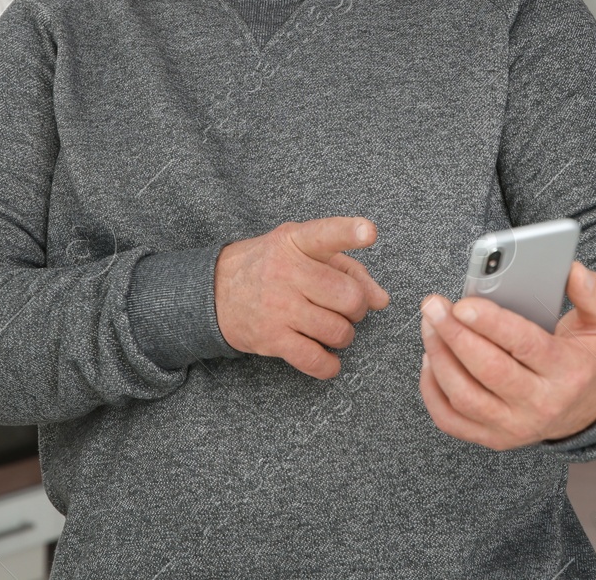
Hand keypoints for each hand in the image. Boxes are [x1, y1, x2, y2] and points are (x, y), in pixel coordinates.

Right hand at [215, 216, 390, 378]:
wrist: (214, 292)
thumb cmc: (270, 266)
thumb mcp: (303, 251)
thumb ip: (348, 268)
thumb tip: (381, 300)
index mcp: (295, 241)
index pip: (325, 234)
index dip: (349, 232)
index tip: (369, 231)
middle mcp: (285, 271)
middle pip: (349, 297)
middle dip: (357, 308)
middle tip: (347, 308)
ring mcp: (277, 306)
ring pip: (337, 331)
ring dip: (344, 335)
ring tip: (332, 328)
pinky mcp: (271, 338)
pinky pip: (315, 359)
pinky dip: (330, 365)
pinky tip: (328, 359)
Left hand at [418, 261, 595, 448]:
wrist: (589, 410)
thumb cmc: (588, 359)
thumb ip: (594, 294)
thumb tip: (572, 270)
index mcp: (567, 372)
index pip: (524, 346)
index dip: (491, 323)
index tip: (463, 303)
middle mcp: (540, 405)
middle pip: (488, 370)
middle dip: (454, 334)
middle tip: (434, 305)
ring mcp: (514, 427)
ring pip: (463, 395)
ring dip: (438, 356)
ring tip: (429, 323)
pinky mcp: (491, 438)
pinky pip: (449, 419)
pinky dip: (431, 389)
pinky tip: (430, 358)